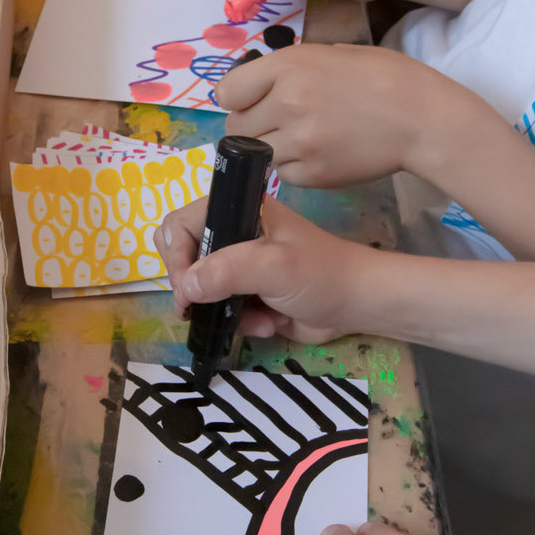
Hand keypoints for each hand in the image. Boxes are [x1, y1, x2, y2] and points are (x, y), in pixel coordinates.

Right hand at [156, 193, 374, 341]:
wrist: (358, 305)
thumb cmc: (320, 274)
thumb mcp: (274, 266)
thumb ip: (226, 272)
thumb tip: (185, 288)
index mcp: (238, 210)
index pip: (181, 224)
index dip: (176, 256)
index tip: (186, 287)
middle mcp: (234, 233)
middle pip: (183, 256)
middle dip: (193, 287)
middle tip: (203, 305)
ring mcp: (239, 265)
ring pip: (200, 290)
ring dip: (221, 309)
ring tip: (250, 318)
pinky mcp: (247, 293)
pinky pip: (221, 309)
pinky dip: (239, 321)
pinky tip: (266, 324)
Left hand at [216, 43, 436, 187]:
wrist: (421, 118)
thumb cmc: (384, 77)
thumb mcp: (331, 53)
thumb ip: (290, 69)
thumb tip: (261, 86)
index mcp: (288, 67)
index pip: (227, 92)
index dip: (238, 97)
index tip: (251, 100)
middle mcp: (286, 104)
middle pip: (235, 128)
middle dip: (249, 126)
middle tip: (273, 123)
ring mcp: (300, 143)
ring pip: (255, 155)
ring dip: (268, 149)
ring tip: (297, 138)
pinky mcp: (314, 175)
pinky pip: (283, 174)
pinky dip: (292, 167)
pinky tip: (316, 153)